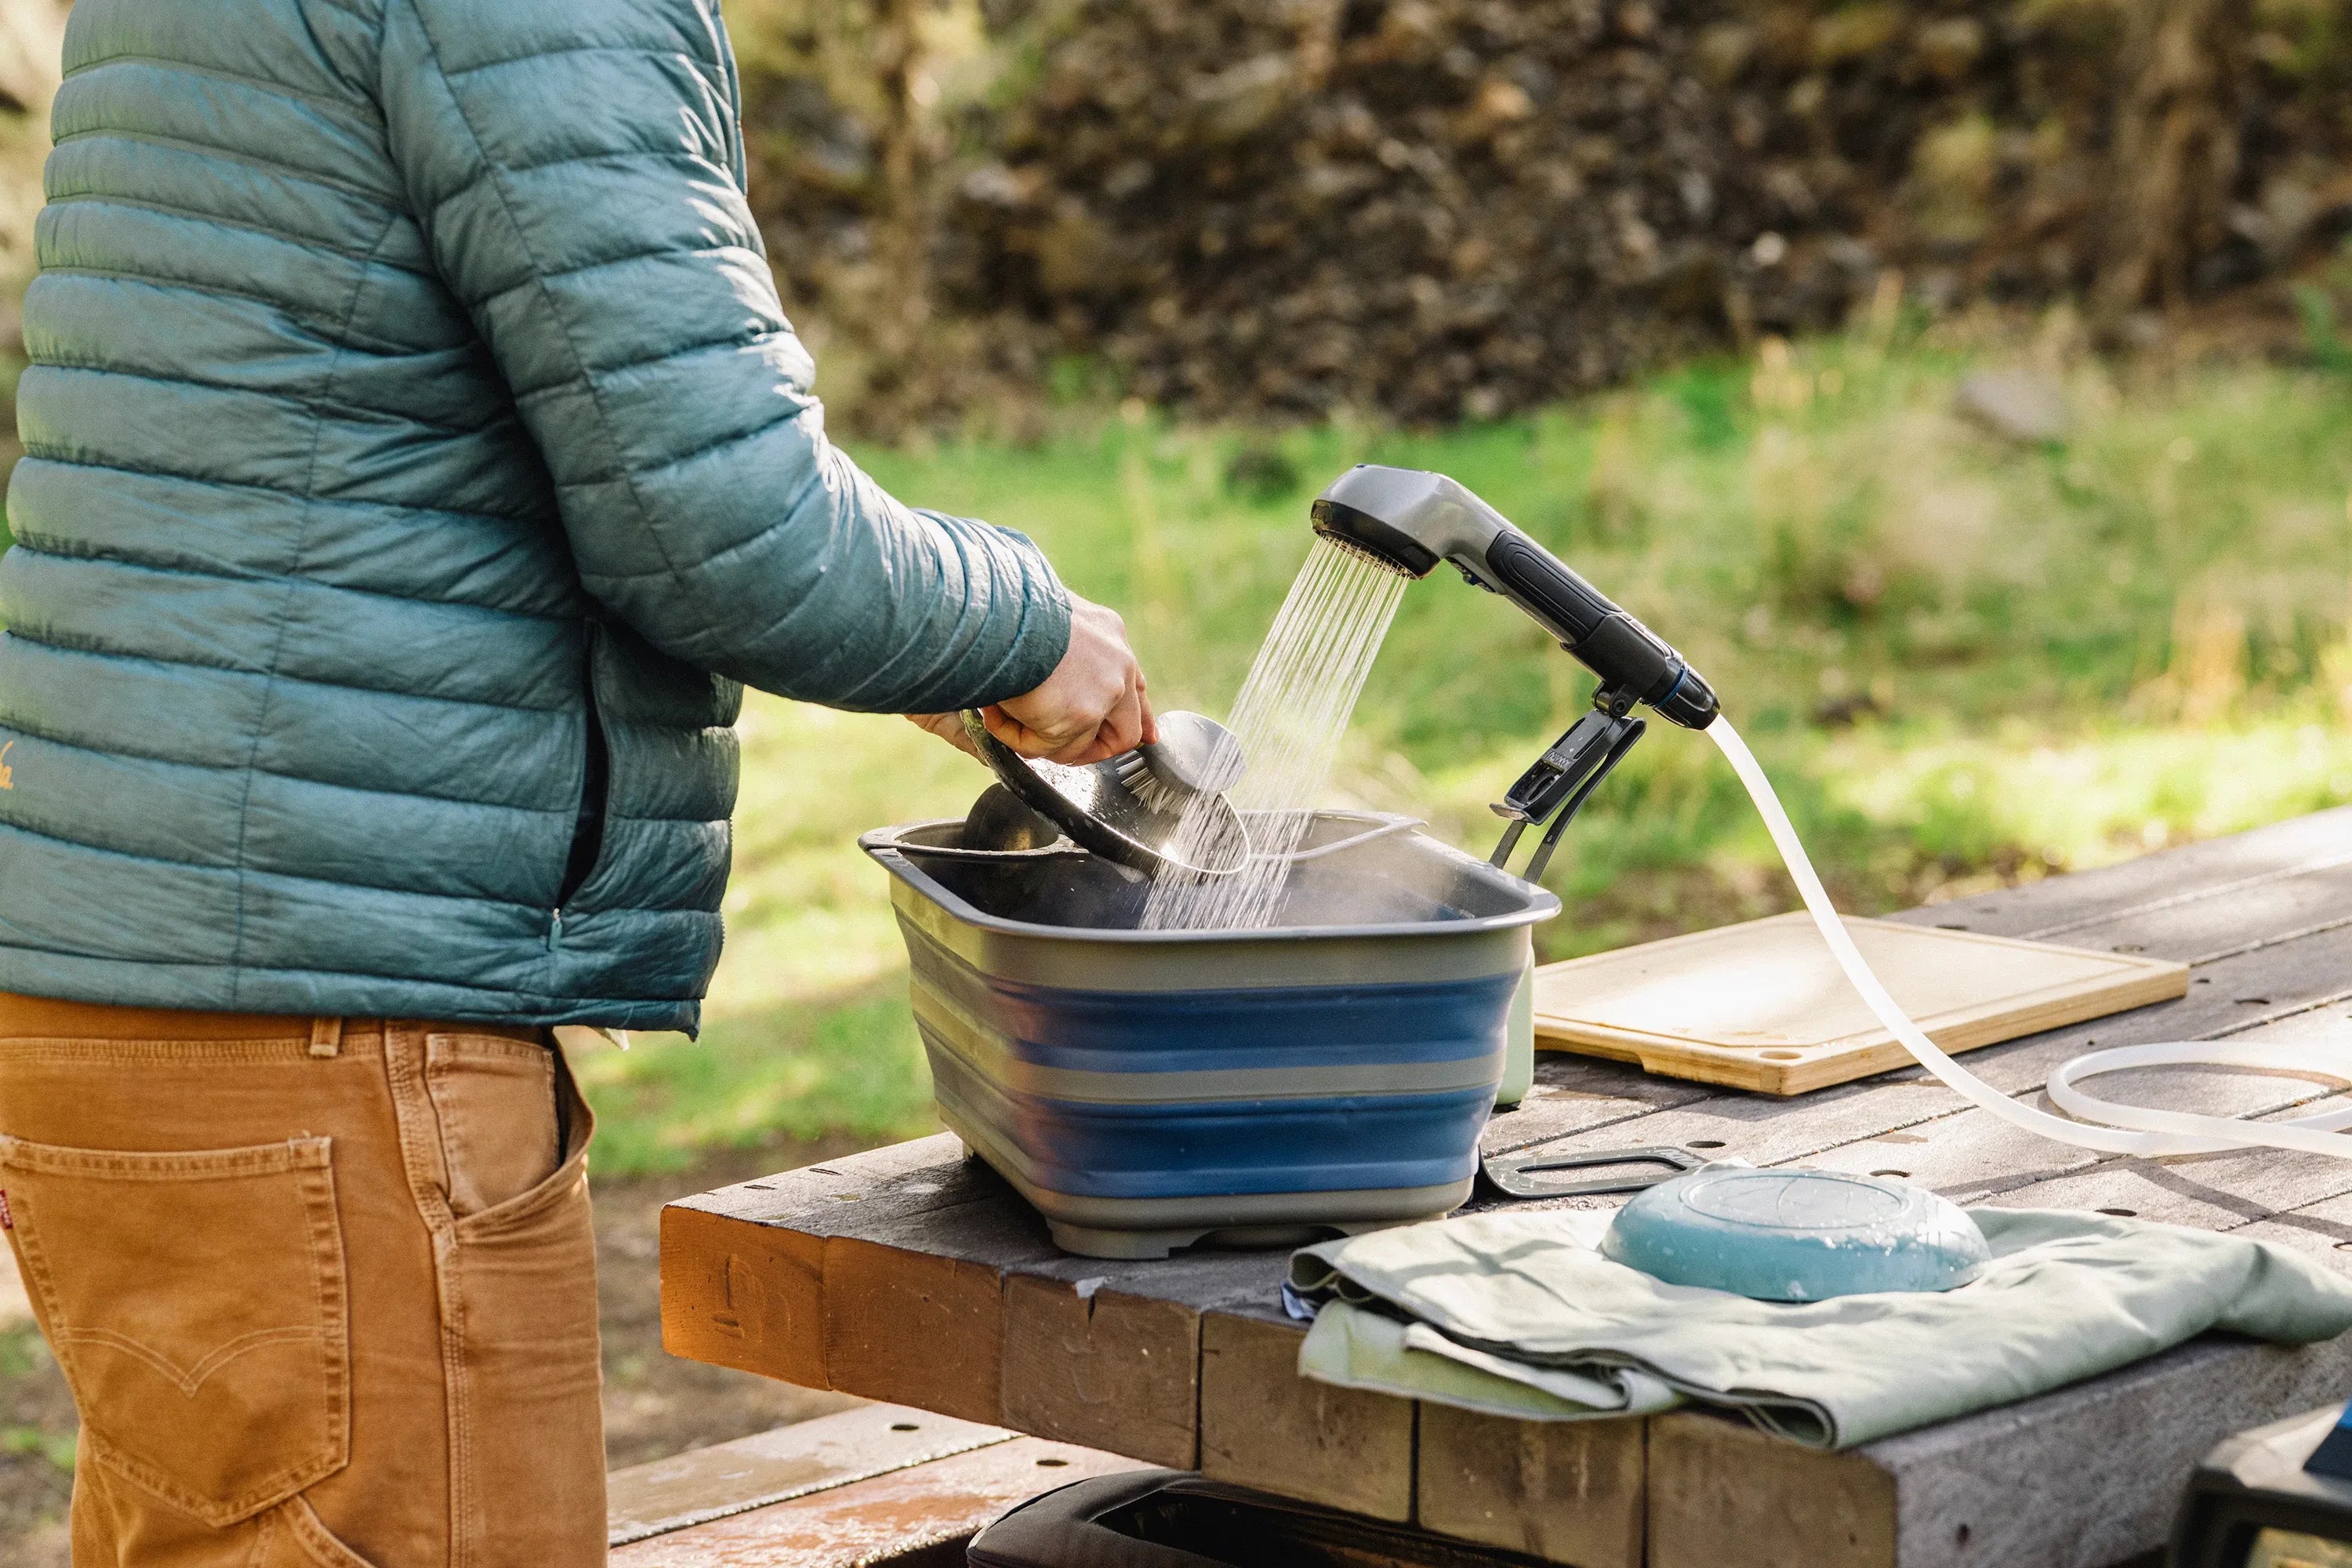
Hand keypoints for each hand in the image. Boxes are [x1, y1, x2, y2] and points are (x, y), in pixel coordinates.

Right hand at [907, 595, 1155, 765]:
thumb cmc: (996, 607)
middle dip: (1093, 747)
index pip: (1134, 683)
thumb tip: (1041, 682)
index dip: (1140, 715)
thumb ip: (1048, 654)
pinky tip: (991, 712)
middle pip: (1128, 728)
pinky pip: (1051, 750)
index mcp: (1106, 632)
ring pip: (1084, 745)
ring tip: (1005, 718)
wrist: (985, 605)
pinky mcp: (1082, 714)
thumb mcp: (1033, 623)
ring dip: (1044, 742)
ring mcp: (1105, 689)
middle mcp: (1117, 659)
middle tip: (1052, 746)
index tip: (1146, 736)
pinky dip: (1016, 738)